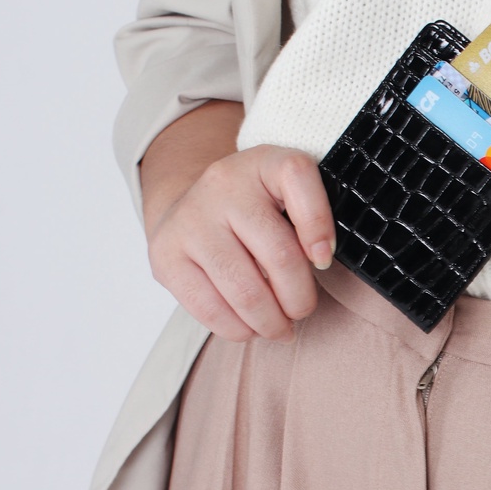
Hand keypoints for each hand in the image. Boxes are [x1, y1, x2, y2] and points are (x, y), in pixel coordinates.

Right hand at [146, 145, 335, 341]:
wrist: (192, 201)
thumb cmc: (256, 206)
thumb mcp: (289, 192)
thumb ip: (309, 217)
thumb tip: (319, 261)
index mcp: (264, 160)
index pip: (297, 177)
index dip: (319, 225)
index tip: (325, 260)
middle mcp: (224, 184)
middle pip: (279, 253)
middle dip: (299, 297)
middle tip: (302, 310)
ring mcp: (190, 218)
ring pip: (244, 289)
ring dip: (270, 321)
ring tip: (280, 328)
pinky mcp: (165, 253)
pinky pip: (207, 306)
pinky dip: (236, 328)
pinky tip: (250, 329)